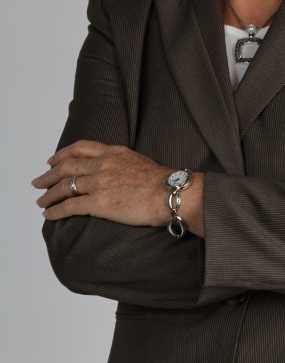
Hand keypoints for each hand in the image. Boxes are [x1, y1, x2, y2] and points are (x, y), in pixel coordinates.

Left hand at [32, 141, 204, 236]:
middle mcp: (102, 164)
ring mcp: (99, 183)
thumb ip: (119, 161)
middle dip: (49, 174)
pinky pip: (70, 206)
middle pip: (67, 166)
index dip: (62, 154)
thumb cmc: (159, 180)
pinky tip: (49, 214)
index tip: (53, 159)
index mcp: (112, 152)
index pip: (80, 148)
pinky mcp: (99, 202)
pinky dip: (56, 211)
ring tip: (40, 200)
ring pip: (65, 186)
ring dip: (49, 194)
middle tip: (38, 181)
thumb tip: (112, 169)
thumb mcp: (137, 159)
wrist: (168, 192)